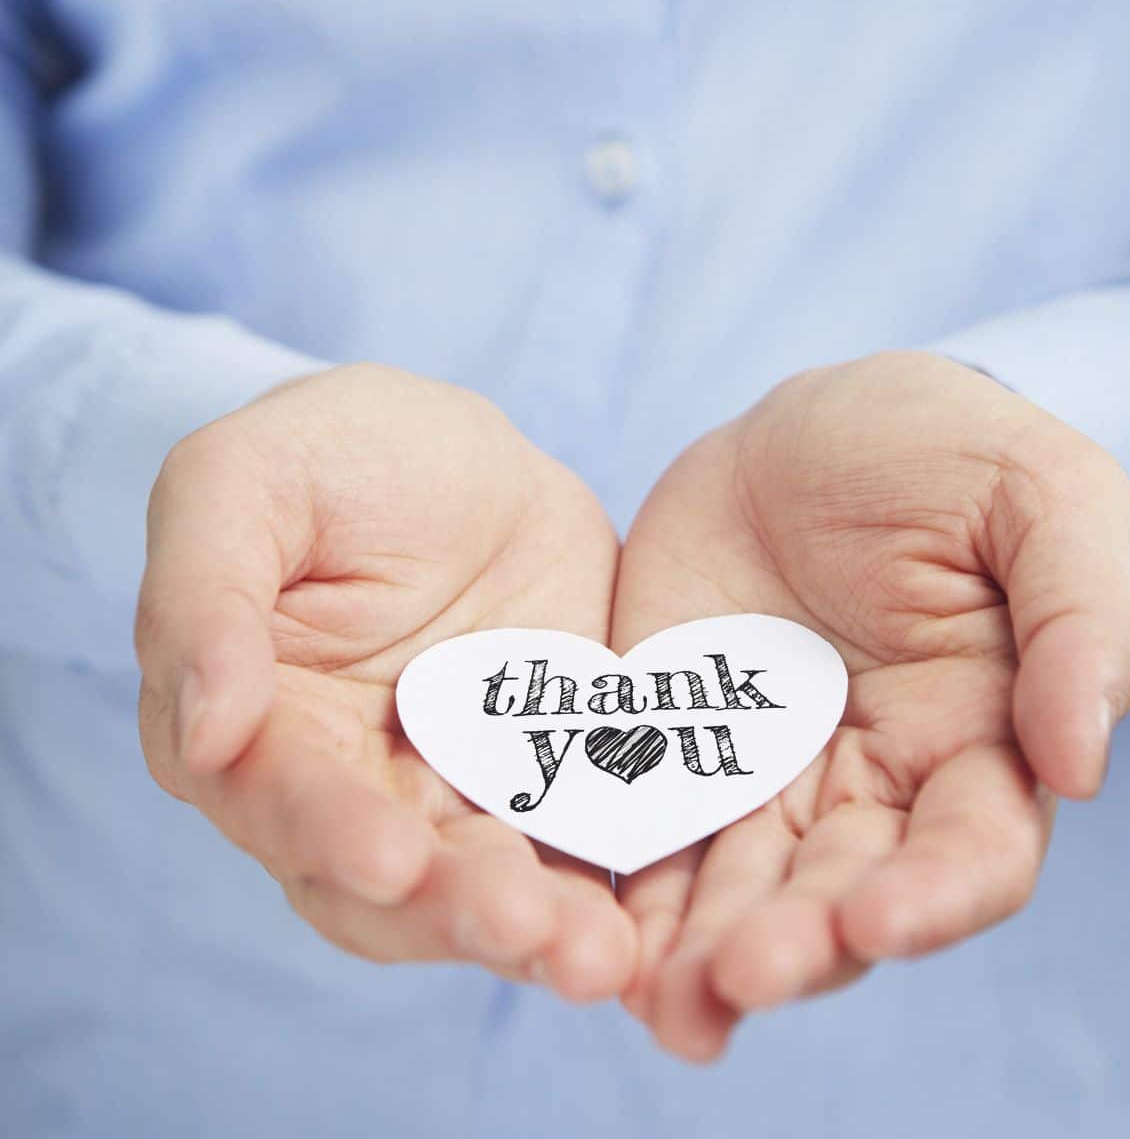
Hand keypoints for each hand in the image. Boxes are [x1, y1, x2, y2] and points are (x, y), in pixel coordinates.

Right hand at [136, 364, 633, 1000]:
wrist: (474, 459)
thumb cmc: (340, 453)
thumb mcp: (246, 478)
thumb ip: (201, 596)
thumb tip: (206, 731)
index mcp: (261, 725)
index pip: (278, 801)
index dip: (328, 833)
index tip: (391, 855)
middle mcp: (350, 786)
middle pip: (385, 883)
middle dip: (451, 911)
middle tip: (525, 925)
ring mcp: (454, 794)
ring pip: (483, 886)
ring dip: (536, 930)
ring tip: (600, 955)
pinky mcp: (545, 785)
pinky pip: (574, 848)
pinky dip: (607, 890)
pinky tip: (648, 926)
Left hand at [612, 351, 1129, 1058]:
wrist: (799, 428)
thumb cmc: (939, 446)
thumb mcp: (1039, 496)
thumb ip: (1078, 621)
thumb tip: (1082, 765)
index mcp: (973, 736)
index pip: (971, 851)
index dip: (932, 897)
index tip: (873, 917)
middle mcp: (869, 778)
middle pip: (839, 894)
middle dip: (793, 944)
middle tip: (735, 980)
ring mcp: (764, 769)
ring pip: (739, 884)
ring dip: (701, 950)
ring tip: (657, 1001)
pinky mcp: (675, 742)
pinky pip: (649, 823)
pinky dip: (625, 884)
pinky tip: (591, 933)